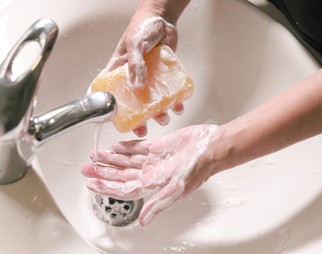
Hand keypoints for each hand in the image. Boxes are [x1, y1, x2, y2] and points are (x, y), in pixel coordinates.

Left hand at [81, 124, 217, 225]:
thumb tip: (143, 222)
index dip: (107, 187)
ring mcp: (154, 160)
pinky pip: (138, 148)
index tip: (91, 184)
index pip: (124, 189)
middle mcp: (151, 173)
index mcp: (154, 184)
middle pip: (122, 175)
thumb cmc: (198, 167)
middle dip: (103, 172)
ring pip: (127, 161)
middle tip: (86, 168)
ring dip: (111, 159)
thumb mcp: (178, 188)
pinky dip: (126, 147)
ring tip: (95, 155)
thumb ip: (159, 204)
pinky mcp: (159, 147)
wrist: (211, 147)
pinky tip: (115, 146)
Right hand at [103, 13, 181, 136]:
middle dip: (136, 119)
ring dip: (157, 113)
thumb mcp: (136, 44)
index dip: (107, 107)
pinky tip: (178, 106)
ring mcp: (149, 78)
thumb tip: (137, 85)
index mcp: (119, 69)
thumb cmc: (144, 26)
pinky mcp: (164, 77)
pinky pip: (168, 93)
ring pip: (151, 101)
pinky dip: (174, 102)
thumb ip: (136, 63)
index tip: (110, 121)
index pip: (108, 90)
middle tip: (141, 129)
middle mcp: (133, 77)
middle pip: (132, 103)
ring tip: (163, 117)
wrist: (164, 19)